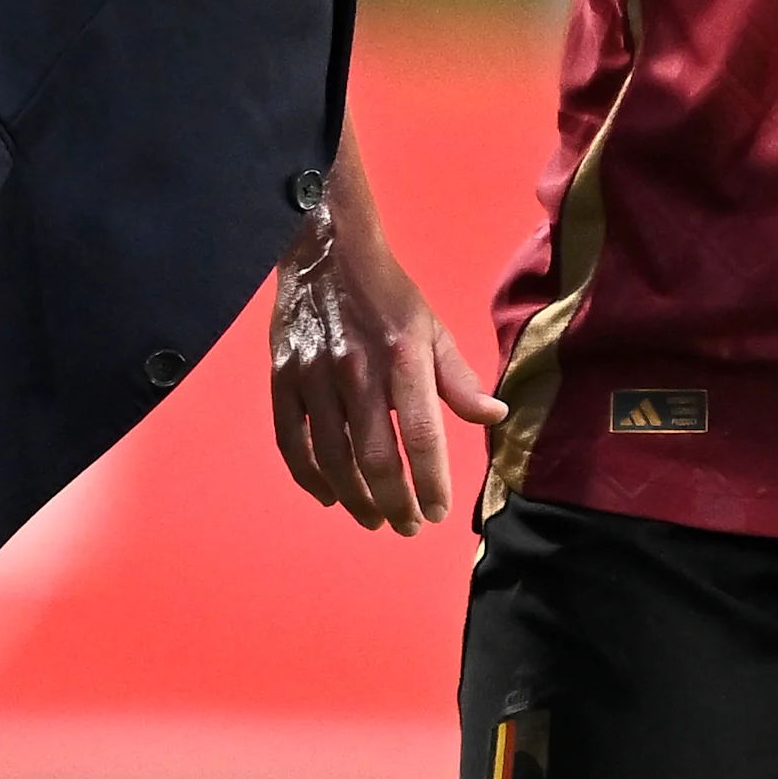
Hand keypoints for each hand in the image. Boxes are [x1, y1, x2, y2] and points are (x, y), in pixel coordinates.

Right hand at [268, 192, 504, 532]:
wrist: (325, 251)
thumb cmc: (388, 294)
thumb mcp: (432, 328)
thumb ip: (459, 379)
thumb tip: (494, 417)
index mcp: (403, 357)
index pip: (421, 434)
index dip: (430, 481)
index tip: (437, 513)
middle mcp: (358, 370)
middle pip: (375, 457)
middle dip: (394, 503)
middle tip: (407, 527)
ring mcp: (315, 377)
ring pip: (333, 458)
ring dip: (355, 498)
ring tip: (374, 519)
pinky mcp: (284, 378)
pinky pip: (293, 441)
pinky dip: (309, 476)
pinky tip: (329, 495)